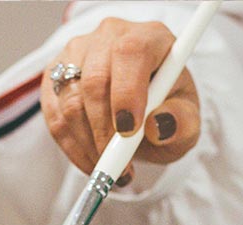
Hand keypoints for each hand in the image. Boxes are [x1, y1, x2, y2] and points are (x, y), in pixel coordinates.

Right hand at [40, 17, 200, 185]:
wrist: (144, 111)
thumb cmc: (168, 109)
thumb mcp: (187, 121)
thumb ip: (182, 123)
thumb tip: (159, 126)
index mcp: (149, 37)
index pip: (130, 53)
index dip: (126, 93)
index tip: (129, 131)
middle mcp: (110, 36)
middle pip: (95, 80)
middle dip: (104, 131)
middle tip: (120, 166)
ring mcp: (77, 52)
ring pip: (70, 100)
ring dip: (89, 144)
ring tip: (112, 169)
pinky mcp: (55, 74)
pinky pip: (55, 115)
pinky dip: (72, 147)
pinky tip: (92, 161)